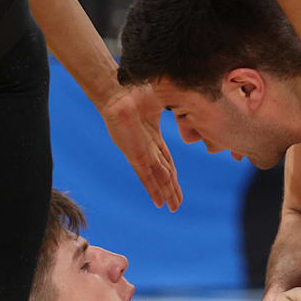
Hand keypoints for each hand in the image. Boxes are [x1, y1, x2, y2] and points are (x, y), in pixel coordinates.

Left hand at [98, 84, 182, 210]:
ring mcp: (141, 153)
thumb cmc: (135, 92)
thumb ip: (170, 105)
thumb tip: (181, 100)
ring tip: (172, 208)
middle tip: (176, 205)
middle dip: (171, 190)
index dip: (173, 175)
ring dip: (166, 194)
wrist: (119, 93)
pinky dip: (154, 190)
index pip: (167, 161)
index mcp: (153, 138)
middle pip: (164, 174)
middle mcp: (147, 149)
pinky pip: (147, 177)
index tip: (177, 186)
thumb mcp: (158, 101)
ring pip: (158, 179)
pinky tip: (159, 202)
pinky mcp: (135, 156)